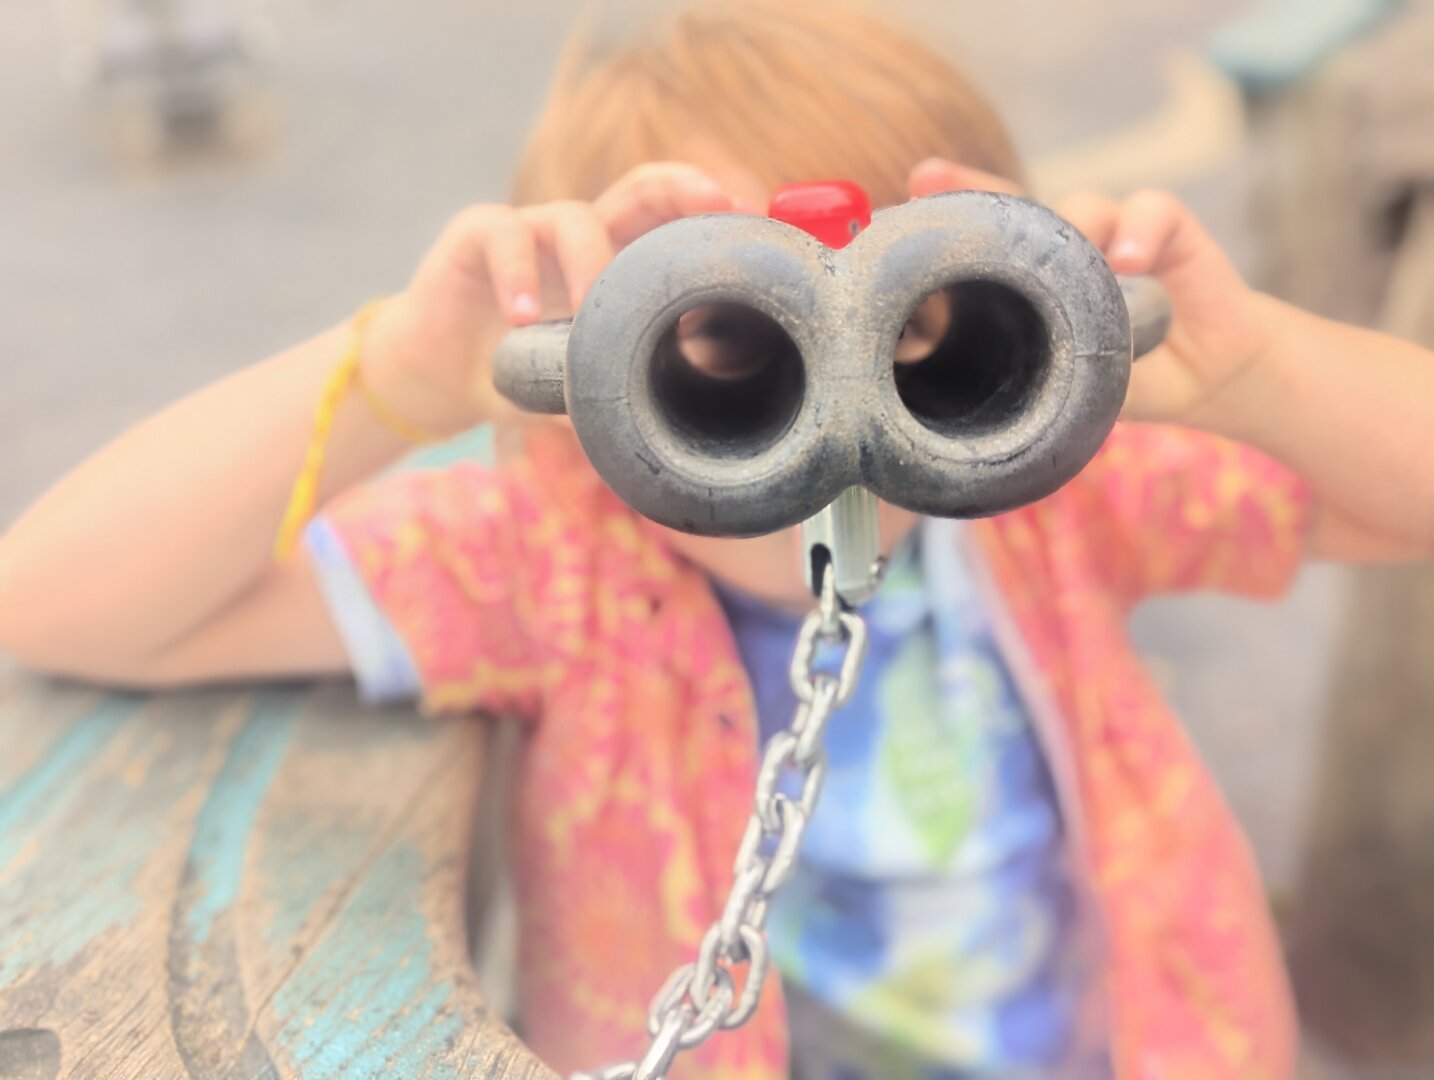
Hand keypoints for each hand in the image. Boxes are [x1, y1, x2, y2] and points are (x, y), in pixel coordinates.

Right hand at [364, 164, 735, 435]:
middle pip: (640, 189)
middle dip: (681, 188)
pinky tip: (522, 317)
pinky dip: (517, 275)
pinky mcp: (477, 233)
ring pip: (574, 219)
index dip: (710, 217)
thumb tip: (663, 450)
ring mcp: (532, 229)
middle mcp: (581, 236)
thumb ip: (614, 405)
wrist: (436, 378)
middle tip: (713, 204)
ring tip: (588, 313)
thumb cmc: (520, 379)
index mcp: (616, 264)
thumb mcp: (575, 393)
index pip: (673, 225)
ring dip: (590, 263)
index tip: (750, 222)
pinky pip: (505, 236)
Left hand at [907, 159, 1266, 422]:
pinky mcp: (1168, 231)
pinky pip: (1149, 212)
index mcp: (1031, 281)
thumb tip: (951, 404)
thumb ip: (1027, 380)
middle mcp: (1065, 246)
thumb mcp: (1068, 390)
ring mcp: (1112, 233)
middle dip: (970, 187)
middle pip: (1013, 205)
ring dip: (1073, 229)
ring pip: (1080, 207)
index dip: (942, 224)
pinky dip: (1137, 230)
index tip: (900, 207)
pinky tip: (1127, 260)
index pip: (982, 244)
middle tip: (929, 176)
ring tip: (1075, 266)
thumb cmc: (1125, 379)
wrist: (1205, 379)